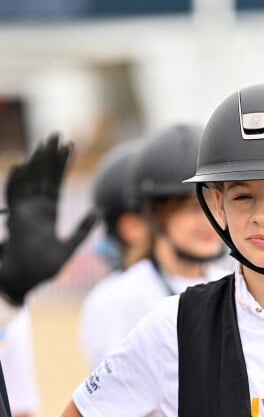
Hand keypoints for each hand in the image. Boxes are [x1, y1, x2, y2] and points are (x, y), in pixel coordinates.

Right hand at [0, 134, 97, 303]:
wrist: (24, 282)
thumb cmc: (43, 269)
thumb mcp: (69, 248)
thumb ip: (82, 230)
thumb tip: (97, 212)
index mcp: (48, 213)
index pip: (56, 182)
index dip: (62, 165)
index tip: (70, 146)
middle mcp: (35, 208)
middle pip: (43, 176)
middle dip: (49, 156)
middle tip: (56, 134)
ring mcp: (23, 211)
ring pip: (29, 180)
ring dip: (35, 162)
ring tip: (44, 144)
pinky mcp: (14, 219)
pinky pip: (13, 196)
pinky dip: (16, 182)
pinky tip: (22, 166)